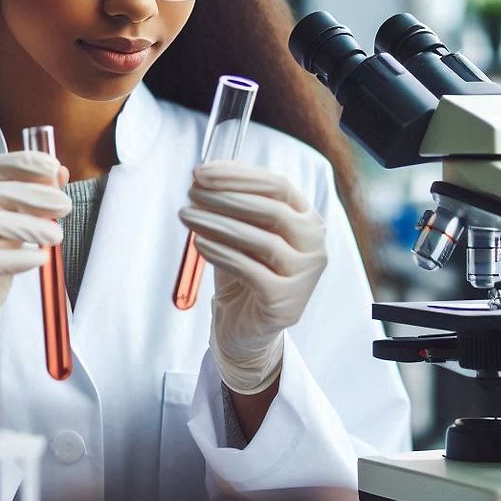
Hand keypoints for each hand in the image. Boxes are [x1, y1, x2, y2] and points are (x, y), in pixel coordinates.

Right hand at [0, 150, 69, 380]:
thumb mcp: (7, 228)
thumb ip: (27, 199)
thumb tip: (58, 171)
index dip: (17, 165)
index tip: (52, 167)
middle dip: (28, 195)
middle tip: (64, 205)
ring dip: (28, 226)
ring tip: (56, 235)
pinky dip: (20, 259)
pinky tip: (41, 260)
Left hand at [178, 161, 326, 393]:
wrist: (245, 328)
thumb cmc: (243, 271)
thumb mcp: (241, 231)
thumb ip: (232, 203)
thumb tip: (203, 175)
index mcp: (306, 218)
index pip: (277, 185)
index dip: (238, 176)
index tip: (201, 172)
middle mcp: (314, 244)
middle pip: (271, 209)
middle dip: (225, 197)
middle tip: (191, 192)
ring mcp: (304, 275)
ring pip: (260, 239)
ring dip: (217, 222)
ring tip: (186, 215)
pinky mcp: (285, 301)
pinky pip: (249, 270)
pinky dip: (221, 253)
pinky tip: (199, 243)